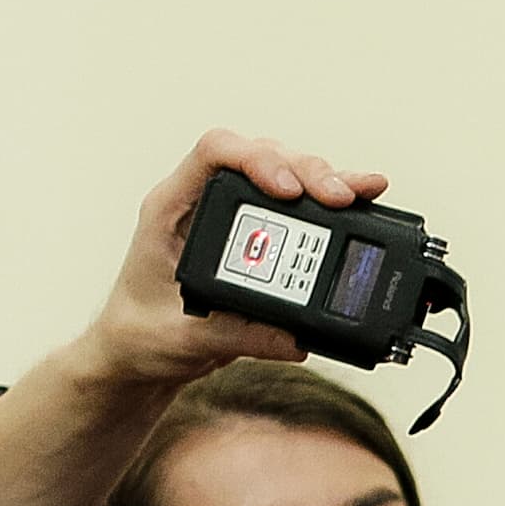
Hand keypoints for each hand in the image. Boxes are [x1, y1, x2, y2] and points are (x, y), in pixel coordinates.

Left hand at [74, 131, 386, 386]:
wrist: (140, 351)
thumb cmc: (143, 333)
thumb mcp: (183, 338)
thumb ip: (236, 336)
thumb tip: (293, 339)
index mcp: (173, 210)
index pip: (213, 154)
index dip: (256, 160)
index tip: (288, 190)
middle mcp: (206, 204)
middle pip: (263, 157)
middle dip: (307, 171)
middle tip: (340, 198)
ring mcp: (238, 218)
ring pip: (287, 174)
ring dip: (326, 182)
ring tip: (359, 196)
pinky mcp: (263, 239)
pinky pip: (301, 210)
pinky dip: (334, 207)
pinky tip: (364, 203)